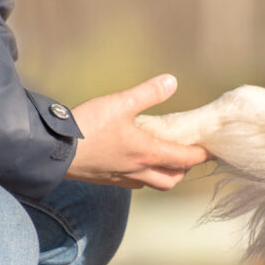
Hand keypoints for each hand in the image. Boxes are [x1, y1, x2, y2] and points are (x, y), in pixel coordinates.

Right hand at [66, 74, 209, 189]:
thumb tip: (171, 81)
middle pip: (171, 179)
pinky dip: (142, 175)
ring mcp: (122, 178)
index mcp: (147, 152)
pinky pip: (133, 182)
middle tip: (187, 154)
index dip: (200, 154)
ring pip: (152, 183)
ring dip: (163, 174)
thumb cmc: (88, 127)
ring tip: (164, 158)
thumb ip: (148, 93)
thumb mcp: (120, 103)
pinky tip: (135, 161)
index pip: (185, 159)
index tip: (210, 149)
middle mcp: (138, 170)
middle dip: (183, 169)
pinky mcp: (106, 179)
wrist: (54, 150)